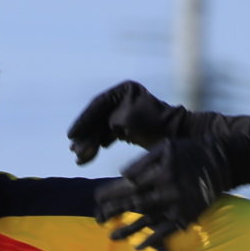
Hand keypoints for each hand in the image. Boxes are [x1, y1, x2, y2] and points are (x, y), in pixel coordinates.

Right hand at [68, 81, 186, 165]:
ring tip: (80, 159)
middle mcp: (122, 99)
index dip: (82, 121)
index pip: (97, 105)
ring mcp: (124, 113)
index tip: (70, 135)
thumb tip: (87, 137)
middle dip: (85, 137)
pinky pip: (107, 136)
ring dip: (89, 144)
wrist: (179, 136)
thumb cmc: (157, 125)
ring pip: (100, 129)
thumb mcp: (129, 119)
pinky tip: (89, 156)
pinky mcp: (127, 127)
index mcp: (124, 90)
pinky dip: (98, 146)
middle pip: (97, 119)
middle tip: (75, 152)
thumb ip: (106, 124)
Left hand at [95, 136, 240, 250]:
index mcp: (160, 173)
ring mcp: (176, 206)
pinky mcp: (186, 216)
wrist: (222, 162)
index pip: (129, 186)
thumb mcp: (166, 147)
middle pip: (134, 204)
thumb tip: (123, 176)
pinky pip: (167, 232)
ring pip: (147, 220)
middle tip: (98, 218)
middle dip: (114, 211)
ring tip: (111, 236)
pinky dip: (153, 240)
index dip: (112, 193)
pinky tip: (139, 247)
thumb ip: (144, 161)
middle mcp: (166, 191)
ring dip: (128, 230)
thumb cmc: (190, 151)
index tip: (97, 198)